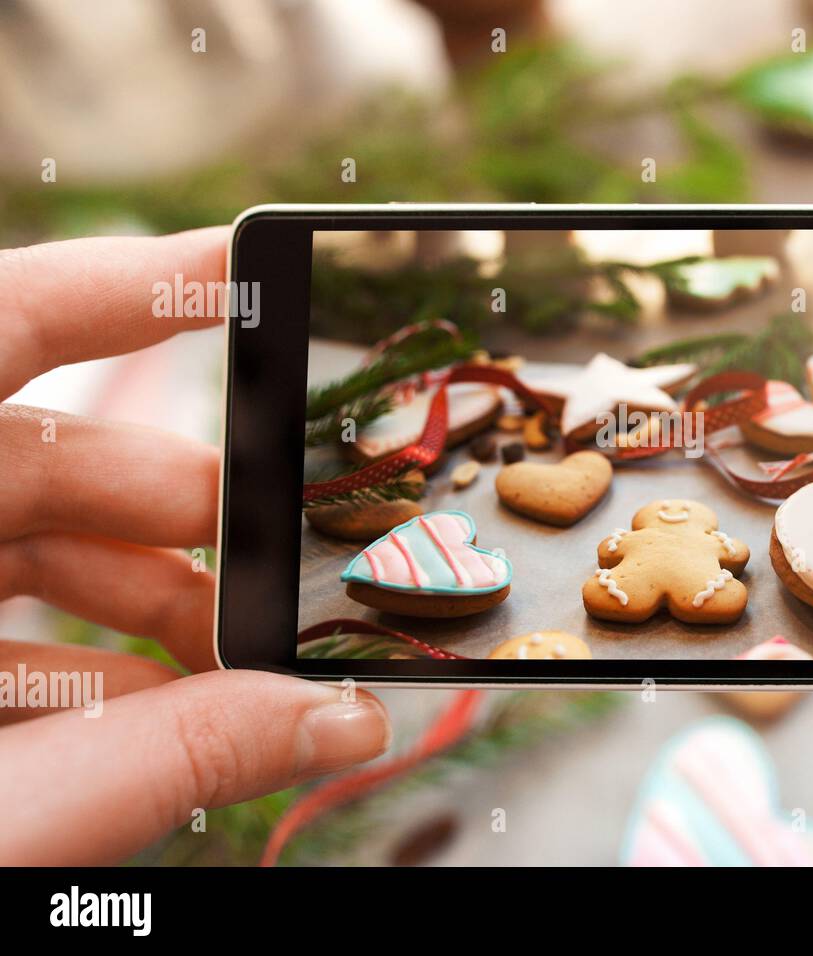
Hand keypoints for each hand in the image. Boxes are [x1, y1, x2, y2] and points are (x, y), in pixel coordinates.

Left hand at [0, 228, 390, 864]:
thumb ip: (170, 762)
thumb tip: (336, 720)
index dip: (128, 285)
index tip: (249, 272)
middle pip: (32, 457)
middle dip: (177, 516)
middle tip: (271, 579)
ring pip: (13, 550)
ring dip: (135, 608)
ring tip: (223, 680)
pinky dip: (75, 669)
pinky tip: (146, 725)